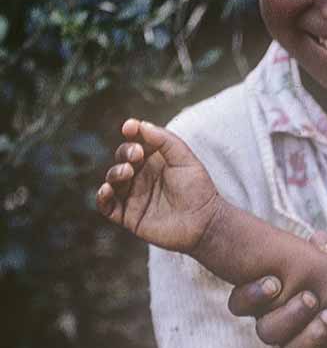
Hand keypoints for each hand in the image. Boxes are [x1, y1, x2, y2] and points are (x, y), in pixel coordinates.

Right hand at [96, 118, 223, 253]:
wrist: (203, 222)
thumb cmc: (197, 189)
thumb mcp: (184, 159)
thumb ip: (164, 140)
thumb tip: (141, 125)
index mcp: (156, 160)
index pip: (137, 142)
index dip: (131, 133)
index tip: (130, 127)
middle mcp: (142, 175)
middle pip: (122, 158)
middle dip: (125, 153)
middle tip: (136, 155)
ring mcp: (133, 195)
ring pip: (112, 179)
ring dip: (115, 172)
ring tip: (127, 172)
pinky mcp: (128, 215)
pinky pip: (106, 205)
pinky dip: (102, 197)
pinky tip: (107, 189)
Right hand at [230, 232, 326, 347]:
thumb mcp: (324, 260)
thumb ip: (323, 248)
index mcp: (270, 300)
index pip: (241, 302)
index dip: (252, 295)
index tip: (275, 283)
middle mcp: (278, 327)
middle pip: (266, 331)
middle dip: (289, 315)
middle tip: (312, 298)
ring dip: (312, 337)